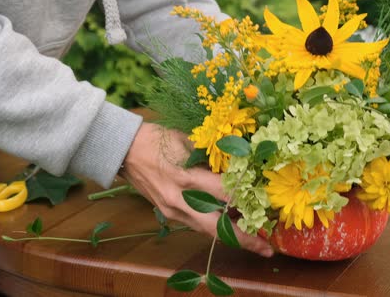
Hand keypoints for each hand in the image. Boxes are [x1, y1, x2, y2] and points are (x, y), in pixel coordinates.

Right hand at [121, 122, 273, 256]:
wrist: (122, 149)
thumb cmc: (155, 139)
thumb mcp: (187, 141)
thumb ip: (211, 158)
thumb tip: (236, 166)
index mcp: (184, 178)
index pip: (223, 194)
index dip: (246, 201)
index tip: (265, 205)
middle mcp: (179, 200)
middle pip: (216, 228)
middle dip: (243, 240)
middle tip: (267, 249)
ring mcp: (171, 210)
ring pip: (206, 230)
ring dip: (230, 234)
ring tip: (254, 238)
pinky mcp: (166, 213)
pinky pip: (195, 223)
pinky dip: (213, 224)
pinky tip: (228, 222)